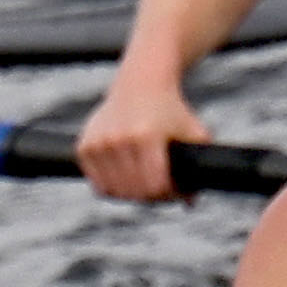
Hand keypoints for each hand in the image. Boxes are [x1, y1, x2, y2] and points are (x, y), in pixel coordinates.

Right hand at [75, 65, 194, 205]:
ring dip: (131, 194)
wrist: (140, 83)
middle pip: (136, 192)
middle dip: (153, 196)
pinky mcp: (84, 146)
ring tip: (145, 184)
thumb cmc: (171, 110)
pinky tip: (126, 178)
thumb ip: (202, 165)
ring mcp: (99, 143)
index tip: (177, 190)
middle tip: (162, 189)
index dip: (169, 194)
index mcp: (146, 136)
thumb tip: (190, 203)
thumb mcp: (194, 132)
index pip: (155, 186)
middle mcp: (118, 139)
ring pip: (115, 192)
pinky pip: (98, 185)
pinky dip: (112, 188)